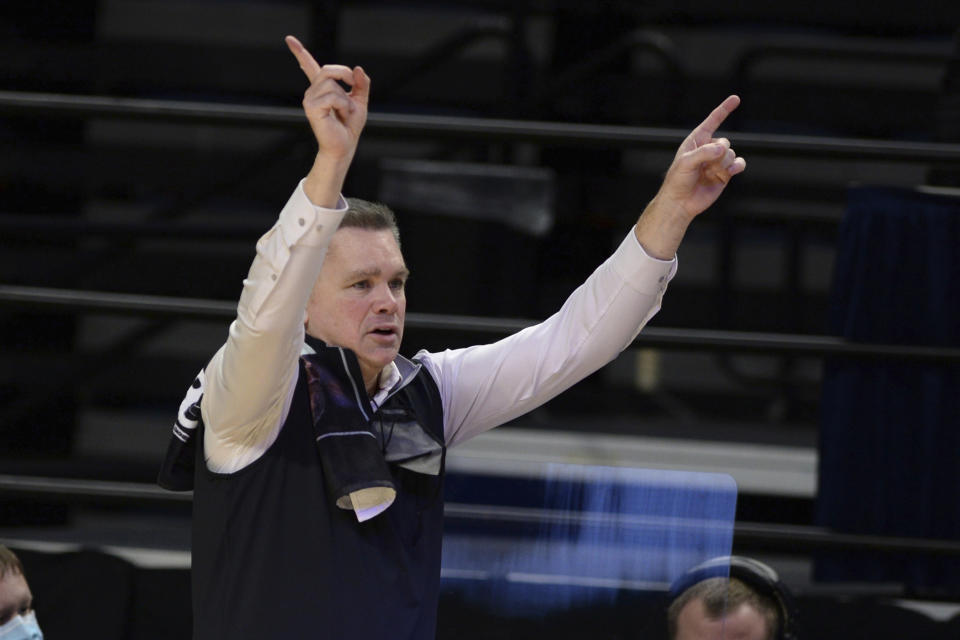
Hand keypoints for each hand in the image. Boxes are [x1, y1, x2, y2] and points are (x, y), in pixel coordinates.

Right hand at [285, 35, 369, 164]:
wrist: (345, 146)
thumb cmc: (350, 126)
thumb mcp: (360, 101)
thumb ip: (361, 84)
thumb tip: (358, 68)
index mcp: (322, 88)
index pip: (309, 66)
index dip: (300, 52)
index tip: (289, 39)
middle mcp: (312, 92)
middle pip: (329, 69)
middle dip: (346, 76)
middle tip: (353, 93)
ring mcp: (309, 99)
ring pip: (332, 83)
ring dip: (346, 98)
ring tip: (344, 112)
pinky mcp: (311, 107)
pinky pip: (333, 95)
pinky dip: (343, 105)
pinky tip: (340, 116)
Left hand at [656, 95, 745, 220]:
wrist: (681, 202)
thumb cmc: (678, 181)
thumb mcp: (685, 163)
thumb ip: (703, 153)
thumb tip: (723, 148)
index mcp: (697, 140)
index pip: (712, 121)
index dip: (724, 109)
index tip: (736, 98)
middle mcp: (708, 148)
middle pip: (725, 142)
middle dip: (718, 155)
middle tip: (704, 168)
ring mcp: (717, 161)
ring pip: (731, 154)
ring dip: (722, 165)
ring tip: (708, 175)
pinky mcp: (725, 173)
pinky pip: (738, 164)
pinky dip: (737, 167)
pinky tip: (730, 172)